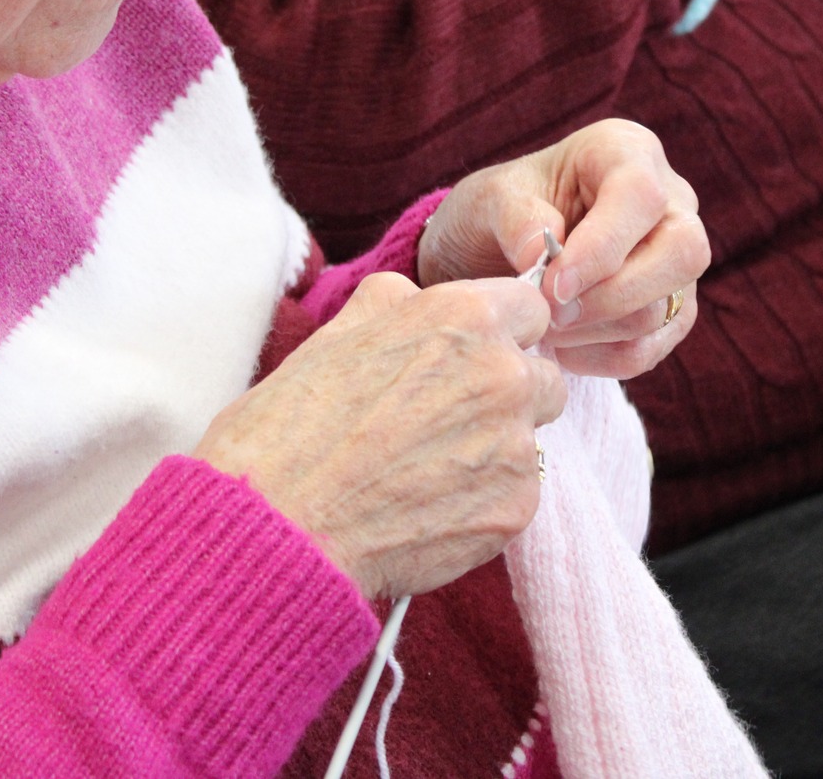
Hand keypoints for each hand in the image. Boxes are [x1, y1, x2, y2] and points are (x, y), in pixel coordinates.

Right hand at [194, 273, 565, 599]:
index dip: (501, 333)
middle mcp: (504, 373)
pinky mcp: (516, 507)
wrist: (281, 524)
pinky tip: (427, 507)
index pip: (530, 308)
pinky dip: (483, 501)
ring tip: (427, 469)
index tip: (472, 358)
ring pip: (531, 438)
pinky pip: (517, 494)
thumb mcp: (339, 331)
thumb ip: (398, 303)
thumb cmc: (293, 426)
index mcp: (465, 316)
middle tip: (443, 421)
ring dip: (496, 449)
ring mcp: (517, 444)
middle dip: (505, 394)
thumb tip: (418, 298)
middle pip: (541, 376)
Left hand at [419, 118, 708, 380]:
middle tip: (549, 313)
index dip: (602, 247)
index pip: (641, 195)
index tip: (552, 285)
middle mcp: (669, 201)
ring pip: (669, 307)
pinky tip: (561, 348)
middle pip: (682, 252)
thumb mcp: (488, 198)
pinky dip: (603, 358)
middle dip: (611, 296)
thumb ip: (513, 216)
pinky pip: (653, 347)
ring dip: (598, 330)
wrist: (495, 252)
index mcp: (625, 152)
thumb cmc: (500, 211)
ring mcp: (676, 259)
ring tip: (543, 325)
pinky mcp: (670, 309)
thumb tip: (540, 252)